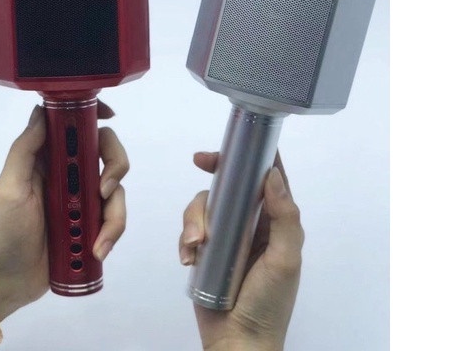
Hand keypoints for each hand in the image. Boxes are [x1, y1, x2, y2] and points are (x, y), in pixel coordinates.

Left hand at [0, 101, 128, 349]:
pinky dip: (111, 233)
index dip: (96, 114)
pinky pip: (114, 218)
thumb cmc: (5, 229)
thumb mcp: (10, 186)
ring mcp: (84, 197)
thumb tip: (43, 109)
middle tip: (104, 189)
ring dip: (114, 214)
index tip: (110, 116)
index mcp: (50, 156)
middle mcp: (71, 171)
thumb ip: (26, 148)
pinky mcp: (93, 222)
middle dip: (116, 166)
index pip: (77, 125)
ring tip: (98, 240)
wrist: (8, 279)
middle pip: (108, 151)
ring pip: (117, 189)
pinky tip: (97, 250)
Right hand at [179, 152, 303, 350]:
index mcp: (274, 220)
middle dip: (213, 176)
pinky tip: (188, 258)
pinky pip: (189, 230)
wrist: (237, 343)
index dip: (251, 154)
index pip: (266, 177)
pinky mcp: (205, 250)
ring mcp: (226, 236)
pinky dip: (185, 240)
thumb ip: (285, 217)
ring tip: (195, 245)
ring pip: (204, 204)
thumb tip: (272, 174)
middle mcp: (250, 222)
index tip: (234, 141)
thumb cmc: (268, 302)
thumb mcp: (285, 259)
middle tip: (198, 161)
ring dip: (195, 218)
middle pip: (228, 184)